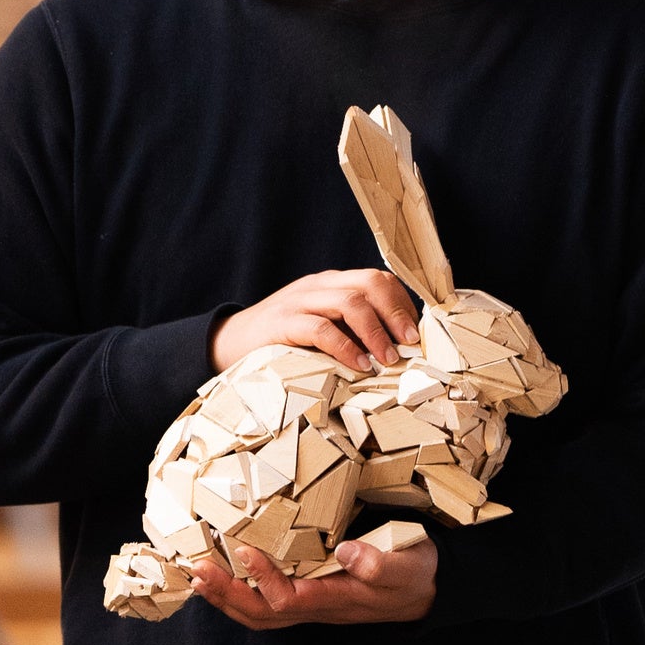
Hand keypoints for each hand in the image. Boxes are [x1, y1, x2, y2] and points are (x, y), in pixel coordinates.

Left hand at [192, 532, 437, 629]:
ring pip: (259, 615)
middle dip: (227, 595)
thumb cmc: (414, 574)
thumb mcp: (407, 565)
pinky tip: (223, 578)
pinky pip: (265, 605)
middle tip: (197, 572)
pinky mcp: (308, 597)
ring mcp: (311, 606)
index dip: (264, 580)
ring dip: (225, 598)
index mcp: (338, 599)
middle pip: (262, 615)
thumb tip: (345, 551)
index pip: (291, 599)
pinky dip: (238, 595)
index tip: (244, 550)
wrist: (423, 590)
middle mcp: (318, 608)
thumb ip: (380, 563)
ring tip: (199, 577)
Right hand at [212, 268, 417, 375]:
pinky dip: (345, 347)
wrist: (227, 343)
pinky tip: (358, 365)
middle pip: (369, 283)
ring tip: (388, 359)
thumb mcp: (322, 329)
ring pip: (350, 301)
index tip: (417, 334)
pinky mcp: (282, 323)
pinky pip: (321, 328)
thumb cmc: (284, 342)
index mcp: (332, 283)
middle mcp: (319, 285)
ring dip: (376, 332)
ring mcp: (300, 301)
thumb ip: (351, 331)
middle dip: (396, 313)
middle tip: (409, 344)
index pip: (378, 279)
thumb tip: (397, 351)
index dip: (403, 304)